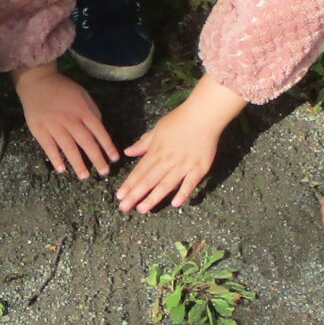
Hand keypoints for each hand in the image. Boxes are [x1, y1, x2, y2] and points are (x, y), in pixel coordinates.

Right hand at [15, 63, 119, 179]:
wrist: (37, 82)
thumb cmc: (63, 89)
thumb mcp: (83, 95)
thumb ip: (92, 112)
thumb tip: (100, 132)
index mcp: (83, 111)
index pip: (99, 131)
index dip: (108, 146)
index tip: (114, 159)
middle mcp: (70, 120)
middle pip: (86, 142)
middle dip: (97, 159)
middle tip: (104, 172)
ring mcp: (54, 126)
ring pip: (68, 148)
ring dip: (78, 163)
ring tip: (85, 176)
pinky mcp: (39, 130)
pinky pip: (49, 147)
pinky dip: (56, 159)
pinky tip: (62, 169)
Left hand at [118, 79, 245, 213]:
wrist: (204, 115)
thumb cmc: (180, 120)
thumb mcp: (158, 129)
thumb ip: (143, 143)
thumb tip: (128, 152)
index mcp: (157, 151)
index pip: (140, 171)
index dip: (129, 184)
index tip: (119, 196)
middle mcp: (168, 160)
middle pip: (149, 180)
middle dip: (135, 195)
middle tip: (124, 208)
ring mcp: (184, 165)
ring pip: (166, 184)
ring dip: (153, 198)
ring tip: (142, 209)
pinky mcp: (200, 168)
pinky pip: (190, 183)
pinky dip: (183, 193)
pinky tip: (175, 204)